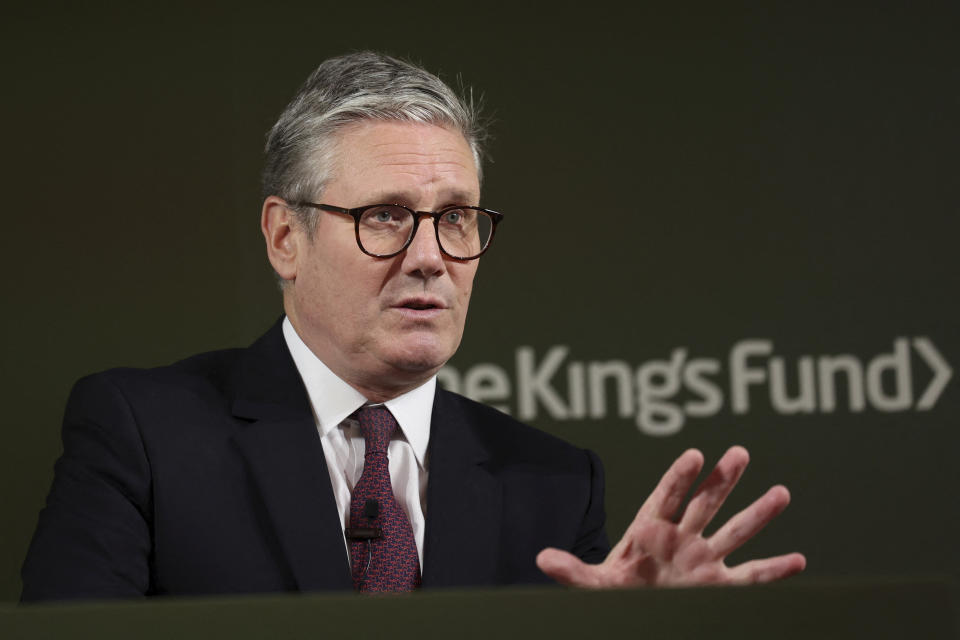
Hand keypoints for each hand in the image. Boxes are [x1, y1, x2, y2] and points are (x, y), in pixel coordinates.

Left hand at [536, 446, 805, 587]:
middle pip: (704, 504)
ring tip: (782, 493)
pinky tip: (798, 560)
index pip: (666, 497)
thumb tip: (542, 557)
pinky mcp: (718, 585)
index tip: (694, 455)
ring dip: (757, 514)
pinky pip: (751, 577)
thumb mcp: (591, 584)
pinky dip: (774, 570)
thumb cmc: (613, 590)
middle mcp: (682, 538)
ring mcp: (703, 559)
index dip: (679, 478)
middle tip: (739, 453)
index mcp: (650, 529)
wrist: (633, 604)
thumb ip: (572, 571)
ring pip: (734, 531)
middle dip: (721, 481)